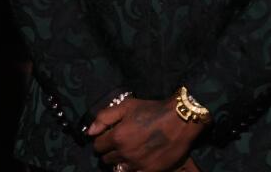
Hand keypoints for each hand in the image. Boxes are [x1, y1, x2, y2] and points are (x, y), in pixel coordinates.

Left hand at [87, 97, 203, 171]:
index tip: (107, 138)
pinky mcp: (150, 171)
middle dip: (109, 152)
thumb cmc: (152, 110)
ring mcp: (137, 164)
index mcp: (117, 136)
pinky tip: (137, 162)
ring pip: (118, 169)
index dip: (101, 141)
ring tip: (127, 154)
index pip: (98, 146)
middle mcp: (125, 153)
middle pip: (106, 159)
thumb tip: (89, 132)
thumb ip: (105, 117)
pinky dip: (133, 169)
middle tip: (117, 145)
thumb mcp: (127, 106)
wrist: (180, 120)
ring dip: (120, 162)